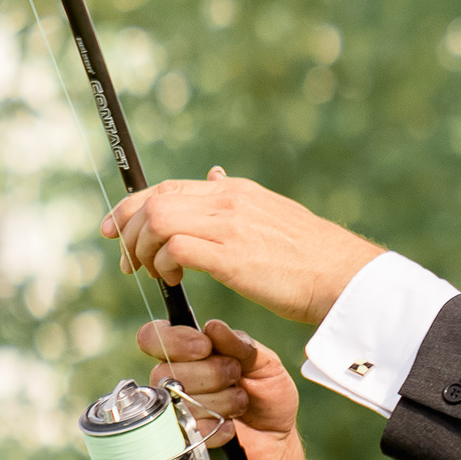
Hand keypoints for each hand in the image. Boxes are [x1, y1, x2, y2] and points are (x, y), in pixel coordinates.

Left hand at [104, 167, 382, 327]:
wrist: (345, 277)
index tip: (116, 229)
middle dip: (127, 229)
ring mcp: (230, 225)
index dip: (133, 206)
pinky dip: (164, 264)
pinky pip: (175, 248)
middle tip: (127, 262)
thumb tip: (215, 178)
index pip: (169, 187)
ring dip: (143, 250)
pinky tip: (175, 281)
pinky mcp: (232, 255)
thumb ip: (237, 202)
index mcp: (236, 192)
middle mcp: (229, 200)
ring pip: (157, 219)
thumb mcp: (271, 217)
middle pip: (154, 199)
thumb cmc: (313, 259)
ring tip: (155, 275)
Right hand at [139, 317, 306, 459]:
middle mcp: (175, 378)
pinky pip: (187, 429)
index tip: (205, 347)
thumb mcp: (265, 364)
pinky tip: (231, 426)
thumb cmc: (268, 397)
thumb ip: (241, 345)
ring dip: (220, 401)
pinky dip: (217, 427)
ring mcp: (175, 410)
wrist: (278, 440)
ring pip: (178, 400)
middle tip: (235, 377)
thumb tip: (213, 327)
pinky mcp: (181, 438)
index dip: (175, 340)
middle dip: (210, 374)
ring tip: (240, 403)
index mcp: (189, 353)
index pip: (154, 336)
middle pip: (166, 370)